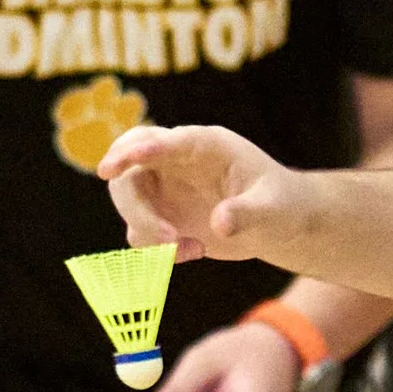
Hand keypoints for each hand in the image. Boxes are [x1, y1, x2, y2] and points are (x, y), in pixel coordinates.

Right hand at [99, 124, 299, 262]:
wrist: (278, 224)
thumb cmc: (282, 205)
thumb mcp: (273, 209)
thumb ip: (249, 213)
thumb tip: (220, 224)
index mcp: (205, 145)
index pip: (163, 140)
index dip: (136, 152)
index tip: (110, 168)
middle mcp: (176, 161)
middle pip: (129, 170)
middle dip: (134, 205)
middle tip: (165, 239)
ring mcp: (165, 187)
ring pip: (128, 202)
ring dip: (147, 231)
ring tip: (191, 249)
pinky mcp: (161, 215)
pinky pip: (139, 232)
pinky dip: (157, 250)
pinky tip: (196, 251)